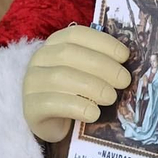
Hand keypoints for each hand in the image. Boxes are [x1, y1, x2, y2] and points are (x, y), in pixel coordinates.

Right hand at [23, 26, 130, 142]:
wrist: (54, 123)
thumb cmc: (75, 93)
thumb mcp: (87, 73)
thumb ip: (101, 64)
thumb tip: (127, 64)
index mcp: (54, 44)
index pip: (76, 35)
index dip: (102, 42)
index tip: (124, 56)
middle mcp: (39, 59)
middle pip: (69, 54)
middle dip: (102, 66)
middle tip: (124, 81)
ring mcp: (31, 83)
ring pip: (60, 77)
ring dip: (92, 86)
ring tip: (111, 98)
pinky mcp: (30, 107)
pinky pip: (52, 103)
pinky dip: (77, 107)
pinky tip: (93, 113)